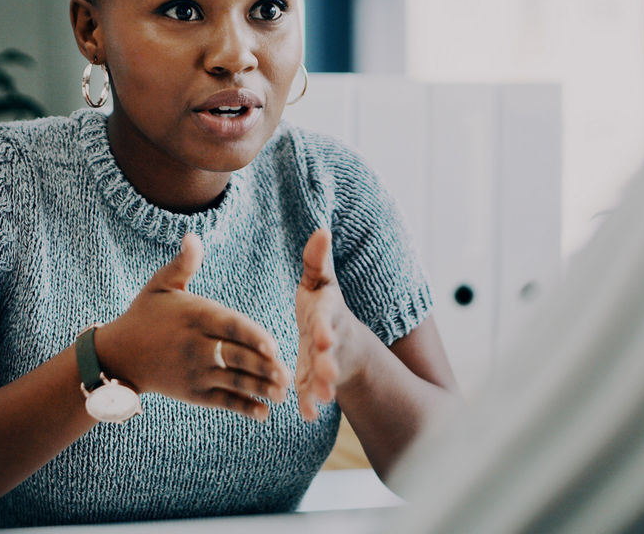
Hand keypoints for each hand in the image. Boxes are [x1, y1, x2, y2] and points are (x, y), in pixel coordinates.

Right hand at [96, 233, 291, 420]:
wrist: (119, 355)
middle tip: (287, 375)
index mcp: (194, 316)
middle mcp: (195, 346)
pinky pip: (221, 401)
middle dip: (263, 367)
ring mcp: (194, 372)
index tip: (273, 345)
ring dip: (259, 389)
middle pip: (235, 357)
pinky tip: (263, 412)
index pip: (228, 327)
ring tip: (283, 394)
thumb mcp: (160, 285)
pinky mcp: (193, 392)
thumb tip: (193, 237)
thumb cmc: (146, 314)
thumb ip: (183, 264)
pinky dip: (242, 407)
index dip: (251, 336)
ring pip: (232, 381)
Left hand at [295, 228, 370, 421]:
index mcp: (327, 313)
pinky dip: (310, 402)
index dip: (326, 328)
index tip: (323, 338)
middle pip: (330, 352)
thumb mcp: (320, 281)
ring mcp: (325, 362)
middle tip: (328, 375)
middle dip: (330, 363)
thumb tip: (321, 229)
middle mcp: (330, 339)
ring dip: (323, 386)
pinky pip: (313, 392)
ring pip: (325, 376)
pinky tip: (306, 413)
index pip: (327, 319)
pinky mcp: (315, 379)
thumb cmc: (321, 304)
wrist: (336, 338)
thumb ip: (318, 260)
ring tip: (322, 398)